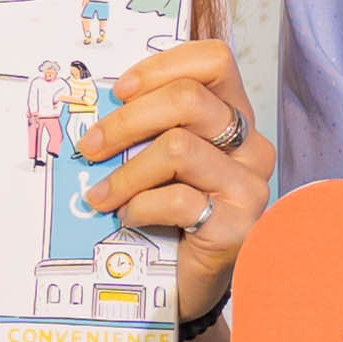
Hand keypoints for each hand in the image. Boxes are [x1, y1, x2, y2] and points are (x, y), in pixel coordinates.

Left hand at [76, 34, 268, 325]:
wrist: (186, 281)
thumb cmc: (168, 214)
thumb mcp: (158, 159)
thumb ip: (147, 126)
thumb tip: (99, 102)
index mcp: (233, 117)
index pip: (214, 61)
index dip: (162, 66)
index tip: (120, 90)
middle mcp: (251, 145)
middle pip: (188, 100)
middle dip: (126, 120)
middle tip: (91, 146)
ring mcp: (249, 185)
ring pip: (178, 149)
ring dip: (126, 173)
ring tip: (101, 195)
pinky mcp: (239, 224)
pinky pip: (178, 200)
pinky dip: (140, 208)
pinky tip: (129, 219)